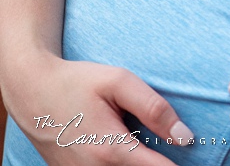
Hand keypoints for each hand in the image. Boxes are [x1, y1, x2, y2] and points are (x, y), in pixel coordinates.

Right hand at [2, 53, 188, 165]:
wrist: (31, 91)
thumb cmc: (77, 83)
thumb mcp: (119, 82)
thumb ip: (154, 109)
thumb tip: (183, 136)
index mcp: (111, 151)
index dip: (178, 165)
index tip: (189, 150)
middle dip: (157, 161)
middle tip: (158, 138)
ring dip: (137, 160)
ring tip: (135, 137)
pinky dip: (119, 162)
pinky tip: (119, 144)